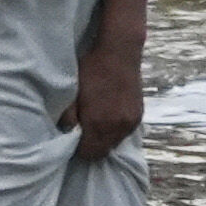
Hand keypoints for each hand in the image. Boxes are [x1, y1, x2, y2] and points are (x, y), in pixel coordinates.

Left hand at [62, 43, 144, 161]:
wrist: (120, 51)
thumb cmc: (92, 69)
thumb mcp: (73, 90)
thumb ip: (68, 117)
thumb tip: (67, 132)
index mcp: (99, 123)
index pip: (89, 153)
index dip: (78, 149)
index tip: (73, 140)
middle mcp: (118, 127)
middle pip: (103, 152)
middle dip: (92, 147)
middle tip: (82, 133)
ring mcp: (130, 122)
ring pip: (115, 143)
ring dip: (104, 139)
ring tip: (96, 123)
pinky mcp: (139, 115)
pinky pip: (124, 133)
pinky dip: (115, 130)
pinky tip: (109, 117)